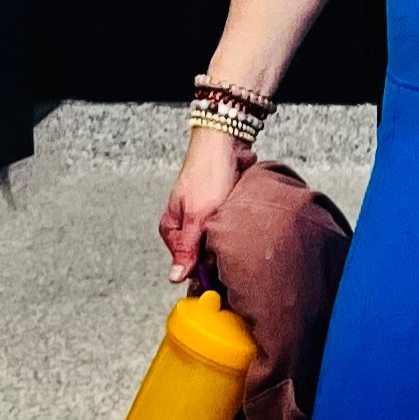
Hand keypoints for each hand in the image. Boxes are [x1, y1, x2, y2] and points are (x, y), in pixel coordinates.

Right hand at [158, 127, 252, 283]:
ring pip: (218, 242)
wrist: (227, 141)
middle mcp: (186, 227)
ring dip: (229, 242)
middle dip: (220, 257)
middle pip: (204, 256)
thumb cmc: (208, 173)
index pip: (188, 266)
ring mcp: (204, 218)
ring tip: (241, 237)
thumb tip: (175, 278)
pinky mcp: (221, 209)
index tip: (223, 277)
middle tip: (235, 254)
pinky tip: (246, 228)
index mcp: (173, 231)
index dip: (206, 272)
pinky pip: (228, 228)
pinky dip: (236, 229)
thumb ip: (187, 248)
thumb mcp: (197, 215)